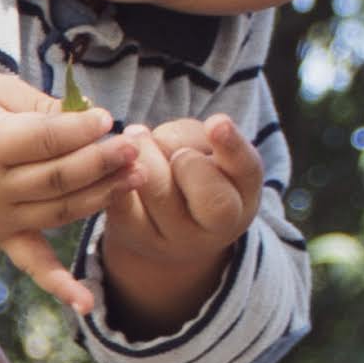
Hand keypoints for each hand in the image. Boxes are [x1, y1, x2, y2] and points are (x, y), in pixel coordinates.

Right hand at [0, 71, 143, 318]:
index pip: (45, 140)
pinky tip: (85, 303)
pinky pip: (31, 263)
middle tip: (133, 147)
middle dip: (100, 162)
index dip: (80, 130)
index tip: (106, 118)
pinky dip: (57, 285)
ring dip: (101, 197)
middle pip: (57, 178)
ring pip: (59, 212)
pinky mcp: (1, 236)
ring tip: (135, 178)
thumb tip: (90, 118)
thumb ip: (41, 106)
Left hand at [94, 116, 265, 336]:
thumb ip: (192, 138)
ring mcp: (175, 240)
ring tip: (136, 139)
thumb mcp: (207, 151)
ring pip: (160, 193)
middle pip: (208, 193)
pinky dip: (118, 175)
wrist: (166, 224)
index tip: (216, 122)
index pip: (246, 171)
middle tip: (170, 147)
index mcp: (243, 198)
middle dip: (186, 159)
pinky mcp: (136, 237)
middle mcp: (215, 229)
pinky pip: (124, 204)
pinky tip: (118, 162)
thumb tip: (154, 141)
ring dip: (146, 156)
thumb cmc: (196, 172)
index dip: (231, 146)